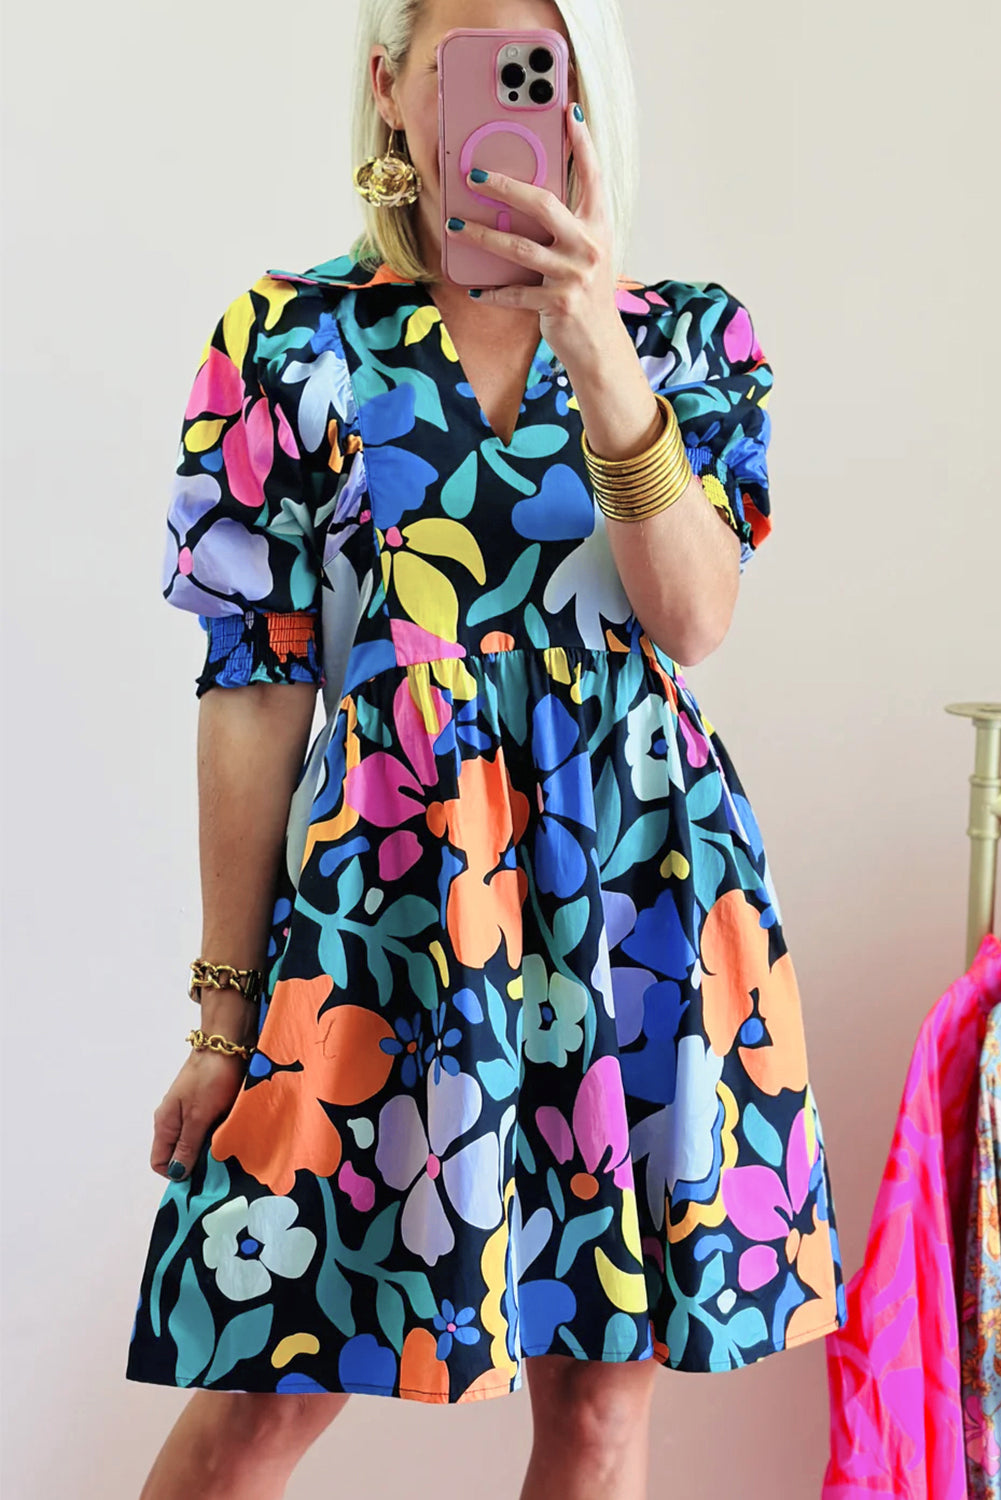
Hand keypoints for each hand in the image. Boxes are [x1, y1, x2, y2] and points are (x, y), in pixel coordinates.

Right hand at [150, 1046, 247, 1181]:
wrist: (226, 1044)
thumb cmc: (210, 1078)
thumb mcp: (198, 1117)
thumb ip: (187, 1146)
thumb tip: (176, 1174)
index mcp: (164, 1124)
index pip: (160, 1163)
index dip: (177, 1173)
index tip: (200, 1174)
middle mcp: (173, 1120)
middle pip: (179, 1154)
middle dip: (197, 1162)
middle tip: (219, 1163)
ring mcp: (189, 1111)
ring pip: (195, 1142)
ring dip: (210, 1147)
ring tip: (228, 1147)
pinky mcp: (205, 1104)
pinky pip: (207, 1128)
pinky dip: (218, 1133)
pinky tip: (231, 1131)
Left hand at [446, 102, 621, 371]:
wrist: (599, 344)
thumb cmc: (586, 292)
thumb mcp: (586, 252)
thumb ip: (567, 224)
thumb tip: (526, 197)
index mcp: (598, 226)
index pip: (592, 175)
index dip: (581, 142)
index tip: (569, 111)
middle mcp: (589, 246)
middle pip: (542, 204)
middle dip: (504, 186)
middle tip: (473, 174)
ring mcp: (574, 275)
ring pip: (519, 248)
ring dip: (482, 235)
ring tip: (456, 224)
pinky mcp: (557, 303)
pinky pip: (515, 293)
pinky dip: (492, 290)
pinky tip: (473, 286)